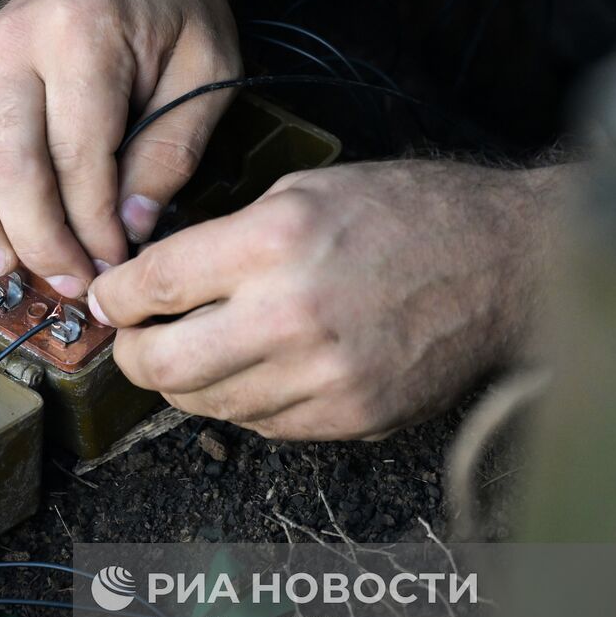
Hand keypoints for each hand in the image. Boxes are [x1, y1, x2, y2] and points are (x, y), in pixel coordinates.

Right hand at [0, 0, 239, 297]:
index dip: (94, 228)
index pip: (79, 159)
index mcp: (88, 37)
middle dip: (41, 240)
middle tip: (72, 284)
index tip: (118, 267)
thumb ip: (173, 149)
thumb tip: (131, 228)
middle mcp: (21, 42)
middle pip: (10, 164)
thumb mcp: (207, 68)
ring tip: (8, 269)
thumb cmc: (175, 5)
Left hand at [86, 161, 568, 439]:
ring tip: (200, 349)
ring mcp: (323, 378)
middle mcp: (293, 315)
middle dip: (132, 354)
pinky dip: (243, 400)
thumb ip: (225, 239)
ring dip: (188, 381)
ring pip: (206, 405)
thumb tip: (155, 284)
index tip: (109, 298)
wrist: (505, 265)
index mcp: (275, 241)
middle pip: (162, 366)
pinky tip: (259, 367)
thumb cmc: (407, 215)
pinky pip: (260, 425)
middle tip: (135, 339)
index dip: (116, 296)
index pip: (153, 285)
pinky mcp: (349, 418)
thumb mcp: (306, 191)